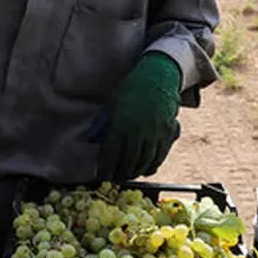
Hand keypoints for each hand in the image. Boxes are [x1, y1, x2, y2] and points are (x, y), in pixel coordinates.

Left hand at [90, 52, 182, 180]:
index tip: (101, 175)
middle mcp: (138, 132)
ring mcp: (154, 135)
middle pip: (128, 161)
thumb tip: (91, 140)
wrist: (158, 78)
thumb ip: (101, 123)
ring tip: (127, 175)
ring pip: (144, 162)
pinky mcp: (167, 134)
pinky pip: (159, 156)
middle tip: (114, 179)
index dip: (106, 167)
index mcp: (121, 124)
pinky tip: (145, 169)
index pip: (111, 153)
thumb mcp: (111, 103)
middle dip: (120, 173)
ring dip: (135, 172)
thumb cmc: (131, 90)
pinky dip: (151, 166)